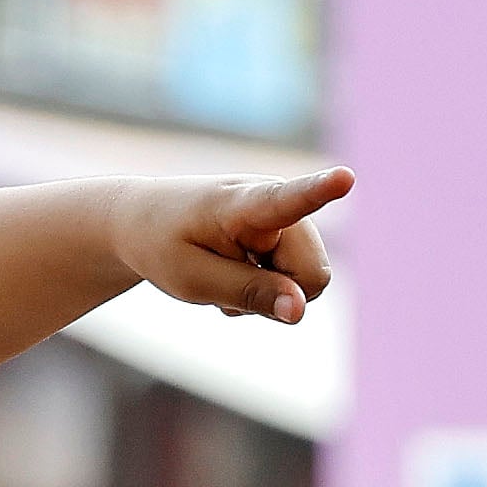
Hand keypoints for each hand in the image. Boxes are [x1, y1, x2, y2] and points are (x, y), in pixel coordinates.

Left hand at [110, 166, 349, 323]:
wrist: (141, 221)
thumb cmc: (161, 245)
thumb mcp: (191, 279)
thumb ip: (247, 292)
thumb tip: (299, 310)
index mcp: (243, 204)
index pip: (287, 199)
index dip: (320, 190)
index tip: (346, 177)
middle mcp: (276, 202)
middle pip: (314, 274)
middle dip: (283, 294)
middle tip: (228, 286)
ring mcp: (285, 218)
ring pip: (309, 281)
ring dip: (272, 291)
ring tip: (228, 275)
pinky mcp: (287, 232)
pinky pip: (297, 281)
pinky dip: (268, 288)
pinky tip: (235, 273)